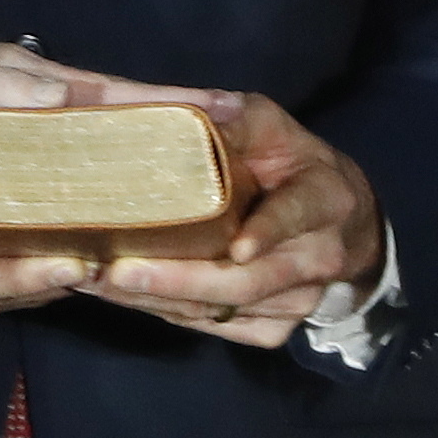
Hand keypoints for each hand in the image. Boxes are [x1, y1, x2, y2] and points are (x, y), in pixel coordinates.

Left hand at [88, 90, 387, 351]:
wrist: (339, 224)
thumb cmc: (294, 163)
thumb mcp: (274, 128)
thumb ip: (237, 119)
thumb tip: (190, 109)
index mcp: (325, 199)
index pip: (297, 215)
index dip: (268, 233)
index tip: (237, 248)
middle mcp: (319, 257)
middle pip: (248, 282)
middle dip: (180, 281)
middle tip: (118, 272)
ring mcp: (300, 301)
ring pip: (223, 310)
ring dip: (157, 301)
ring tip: (97, 282)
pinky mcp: (277, 328)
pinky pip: (218, 329)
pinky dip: (169, 314)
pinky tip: (126, 298)